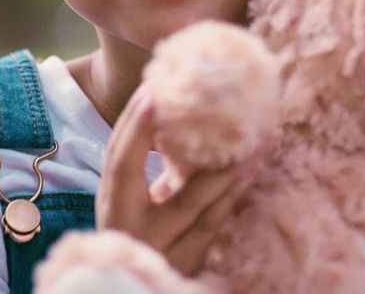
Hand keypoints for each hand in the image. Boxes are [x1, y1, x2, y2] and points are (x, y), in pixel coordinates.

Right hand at [95, 87, 258, 275]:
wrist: (136, 289)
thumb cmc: (143, 237)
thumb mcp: (139, 206)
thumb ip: (154, 173)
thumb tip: (179, 118)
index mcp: (115, 204)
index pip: (117, 160)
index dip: (131, 127)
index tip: (150, 91)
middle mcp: (128, 226)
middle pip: (140, 176)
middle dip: (164, 135)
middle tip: (193, 99)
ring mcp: (157, 247)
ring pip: (187, 203)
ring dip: (218, 164)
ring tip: (243, 133)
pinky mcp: (184, 264)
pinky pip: (210, 225)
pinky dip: (230, 196)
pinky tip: (249, 171)